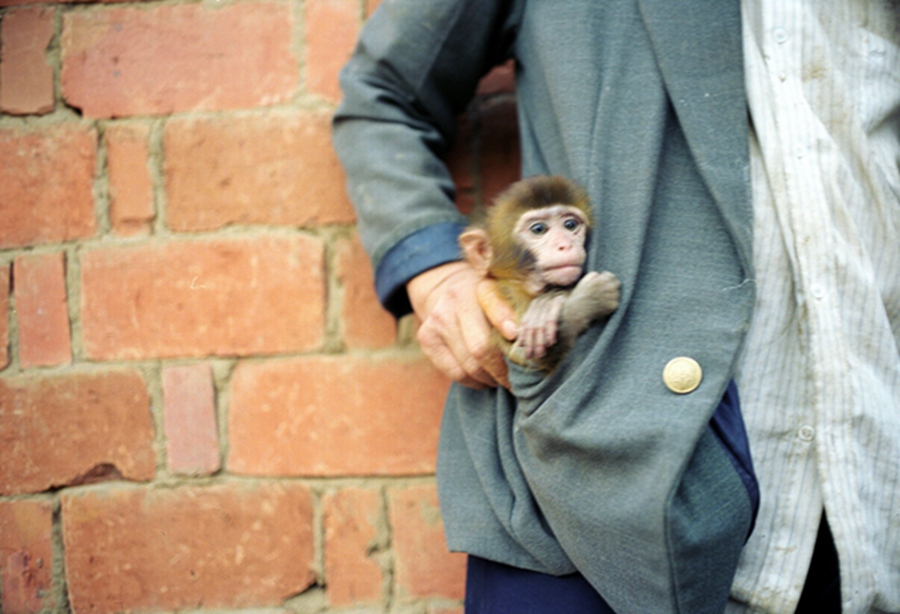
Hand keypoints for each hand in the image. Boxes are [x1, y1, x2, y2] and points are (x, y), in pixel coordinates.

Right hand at [407, 262, 515, 388]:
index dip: (504, 322)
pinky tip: (486, 379)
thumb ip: (518, 307)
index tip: (515, 338)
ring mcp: (437, 320)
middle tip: (519, 380)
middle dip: (503, 370)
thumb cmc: (487, 298)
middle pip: (481, 348)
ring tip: (504, 380)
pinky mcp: (427, 339)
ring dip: (491, 379)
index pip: (493, 305)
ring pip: (469, 366)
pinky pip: (455, 373)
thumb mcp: (504, 293)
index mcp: (479, 285)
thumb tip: (531, 334)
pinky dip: (475, 382)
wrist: (448, 289)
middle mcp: (455, 300)